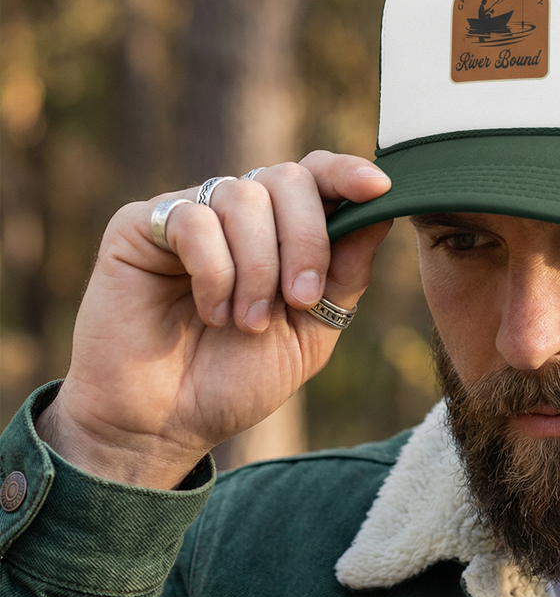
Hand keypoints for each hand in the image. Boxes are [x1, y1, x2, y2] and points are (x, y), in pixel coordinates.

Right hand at [35, 153, 392, 489]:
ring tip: (249, 323)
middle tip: (300, 299)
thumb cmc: (239, 378)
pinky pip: (194, 220)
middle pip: (289, 178)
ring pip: (243, 196)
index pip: (318, 174)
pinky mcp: (141, 226)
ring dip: (258, 268)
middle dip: (307, 239)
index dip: (348, 173)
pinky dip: (215, 272)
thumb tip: (381, 213)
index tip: (379, 189)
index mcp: (281, 231)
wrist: (169, 423)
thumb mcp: (312, 330)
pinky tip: (213, 312)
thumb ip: (346, 274)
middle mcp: (237, 213)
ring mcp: (189, 213)